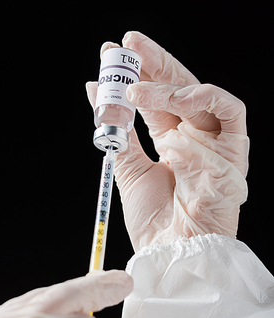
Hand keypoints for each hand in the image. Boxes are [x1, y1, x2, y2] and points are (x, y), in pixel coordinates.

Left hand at [86, 32, 248, 250]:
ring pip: (204, 96)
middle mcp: (197, 137)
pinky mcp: (234, 156)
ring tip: (138, 89)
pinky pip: (230, 116)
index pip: (156, 97)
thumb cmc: (155, 224)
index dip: (137, 73)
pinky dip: (202, 103)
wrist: (172, 257)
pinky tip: (174, 108)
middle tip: (126, 46)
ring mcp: (217, 145)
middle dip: (154, 63)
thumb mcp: (128, 171)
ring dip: (171, 84)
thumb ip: (117, 132)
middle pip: (179, 88)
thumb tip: (96, 91)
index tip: (112, 53)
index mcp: (173, 140)